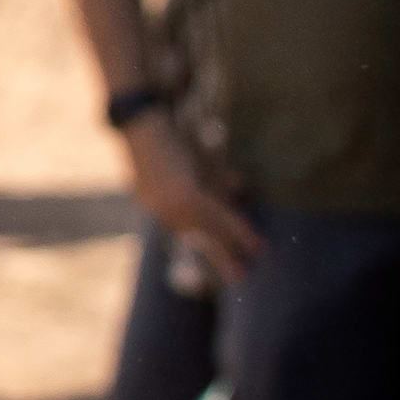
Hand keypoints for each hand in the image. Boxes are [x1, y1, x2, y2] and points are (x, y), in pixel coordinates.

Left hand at [117, 106, 260, 285]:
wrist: (141, 122)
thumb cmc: (163, 135)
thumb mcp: (186, 159)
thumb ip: (209, 178)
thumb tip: (240, 188)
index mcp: (153, 203)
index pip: (183, 229)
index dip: (205, 242)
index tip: (220, 257)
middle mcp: (159, 209)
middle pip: (195, 237)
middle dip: (219, 256)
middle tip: (239, 277)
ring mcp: (170, 205)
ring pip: (210, 229)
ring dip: (236, 243)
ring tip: (258, 254)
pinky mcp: (185, 196)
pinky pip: (217, 217)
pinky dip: (237, 228)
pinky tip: (254, 240)